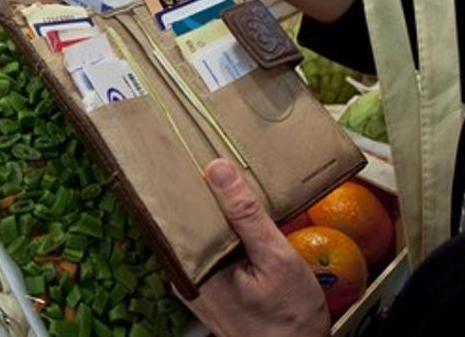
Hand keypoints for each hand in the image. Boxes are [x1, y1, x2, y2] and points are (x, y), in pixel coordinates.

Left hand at [185, 160, 329, 336]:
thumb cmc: (289, 318)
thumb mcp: (276, 259)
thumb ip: (247, 215)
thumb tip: (219, 169)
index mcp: (192, 268)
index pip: (175, 211)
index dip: (180, 178)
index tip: (187, 146)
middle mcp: (185, 274)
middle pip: (186, 218)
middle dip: (200, 189)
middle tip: (212, 152)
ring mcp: (195, 279)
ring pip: (199, 230)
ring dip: (214, 206)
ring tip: (225, 171)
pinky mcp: (209, 283)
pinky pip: (209, 244)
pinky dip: (222, 226)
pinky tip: (237, 209)